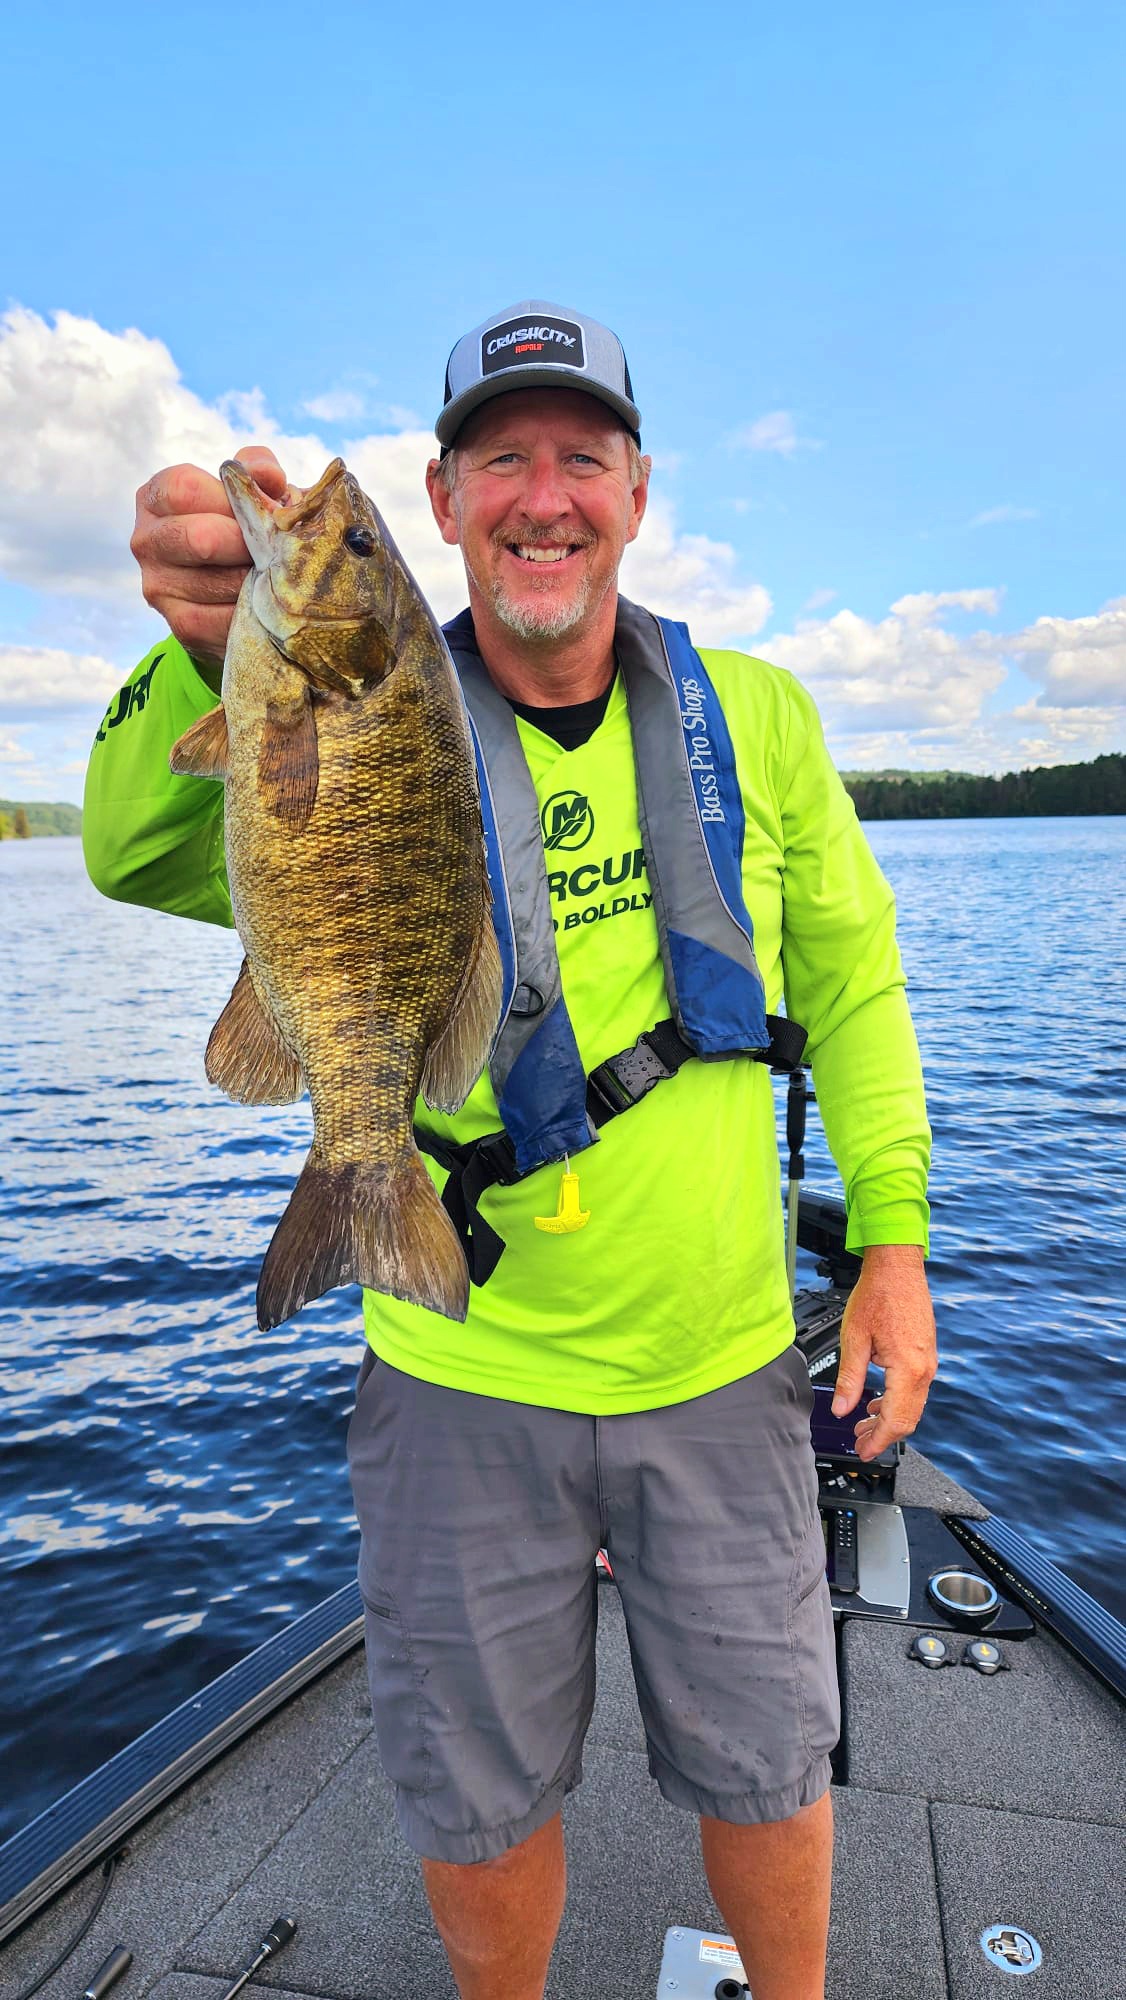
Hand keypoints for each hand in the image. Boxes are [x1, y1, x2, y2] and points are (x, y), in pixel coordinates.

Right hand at [130, 444, 287, 666]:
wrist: (234, 588)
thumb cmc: (242, 525)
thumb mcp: (249, 490)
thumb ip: (258, 469)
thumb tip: (267, 476)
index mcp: (155, 497)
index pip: (185, 489)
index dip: (231, 500)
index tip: (260, 509)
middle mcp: (146, 540)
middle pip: (201, 539)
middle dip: (249, 544)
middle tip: (275, 548)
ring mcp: (158, 586)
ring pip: (219, 583)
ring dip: (258, 580)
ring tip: (276, 573)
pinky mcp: (180, 625)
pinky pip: (225, 620)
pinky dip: (255, 612)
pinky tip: (267, 601)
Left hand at [831, 1244, 936, 1461]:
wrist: (897, 1267)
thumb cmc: (877, 1294)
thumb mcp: (854, 1339)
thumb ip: (848, 1379)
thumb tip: (840, 1409)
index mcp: (907, 1369)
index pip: (895, 1420)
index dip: (878, 1441)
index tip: (862, 1451)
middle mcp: (924, 1369)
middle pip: (908, 1419)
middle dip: (883, 1436)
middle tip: (859, 1443)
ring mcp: (929, 1362)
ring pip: (913, 1407)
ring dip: (889, 1420)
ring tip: (863, 1425)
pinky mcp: (926, 1355)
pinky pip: (915, 1390)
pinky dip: (897, 1403)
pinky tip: (876, 1402)